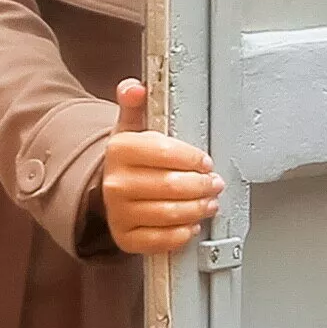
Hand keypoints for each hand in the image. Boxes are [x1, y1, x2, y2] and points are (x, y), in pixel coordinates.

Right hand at [101, 78, 225, 254]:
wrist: (110, 188)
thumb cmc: (132, 156)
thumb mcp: (131, 125)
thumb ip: (134, 102)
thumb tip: (135, 86)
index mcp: (118, 149)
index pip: (164, 152)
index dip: (191, 158)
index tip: (206, 161)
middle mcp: (115, 182)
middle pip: (171, 186)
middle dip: (201, 186)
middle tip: (216, 184)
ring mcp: (118, 212)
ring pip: (169, 214)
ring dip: (197, 209)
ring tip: (210, 203)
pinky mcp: (125, 237)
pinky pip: (159, 240)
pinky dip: (181, 234)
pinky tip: (192, 225)